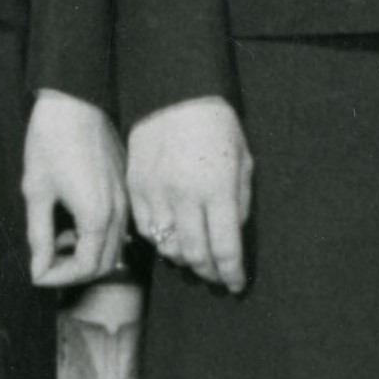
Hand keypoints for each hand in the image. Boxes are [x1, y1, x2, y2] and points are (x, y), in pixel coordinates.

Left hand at [20, 90, 128, 289]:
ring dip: (87, 255)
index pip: (86, 268)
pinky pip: (118, 227)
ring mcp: (126, 199)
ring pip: (114, 247)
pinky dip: (97, 237)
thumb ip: (40, 236)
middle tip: (47, 263)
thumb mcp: (37, 192)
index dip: (60, 278)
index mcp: (97, 216)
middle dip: (75, 272)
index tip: (38, 272)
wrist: (75, 102)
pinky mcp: (125, 188)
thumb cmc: (51, 141)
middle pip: (105, 264)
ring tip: (58, 243)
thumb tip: (39, 269)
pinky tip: (73, 223)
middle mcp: (119, 212)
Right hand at [126, 95, 252, 290]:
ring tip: (195, 259)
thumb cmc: (216, 126)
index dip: (231, 273)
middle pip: (195, 255)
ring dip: (184, 260)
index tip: (236, 284)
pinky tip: (171, 238)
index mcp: (217, 190)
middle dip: (210, 273)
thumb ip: (239, 202)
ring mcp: (156, 193)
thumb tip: (232, 235)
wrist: (174, 94)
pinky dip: (160, 241)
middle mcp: (185, 197)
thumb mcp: (242, 161)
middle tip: (217, 276)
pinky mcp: (136, 188)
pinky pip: (147, 230)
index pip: (225, 249)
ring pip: (168, 247)